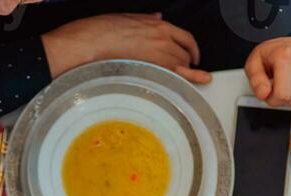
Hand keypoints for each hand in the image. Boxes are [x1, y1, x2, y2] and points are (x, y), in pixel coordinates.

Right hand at [42, 14, 211, 84]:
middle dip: (186, 61)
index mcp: (157, 26)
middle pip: (184, 53)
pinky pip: (178, 77)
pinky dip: (192, 79)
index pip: (184, 37)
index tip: (192, 54)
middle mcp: (163, 40)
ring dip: (186, 72)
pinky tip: (201, 81)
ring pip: (182, 66)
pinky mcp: (153, 72)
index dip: (191, 47)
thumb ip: (146, 20)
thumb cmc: (102, 31)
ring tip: (190, 80)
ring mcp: (160, 57)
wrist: (89, 45)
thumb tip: (157, 18)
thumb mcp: (127, 18)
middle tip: (185, 70)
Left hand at [244, 37, 290, 107]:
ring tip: (289, 87)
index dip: (272, 99)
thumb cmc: (270, 56)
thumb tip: (264, 93)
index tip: (269, 91)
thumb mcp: (253, 66)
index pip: (282, 94)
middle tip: (279, 88)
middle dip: (284, 100)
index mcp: (286, 54)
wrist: (284, 45)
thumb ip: (256, 81)